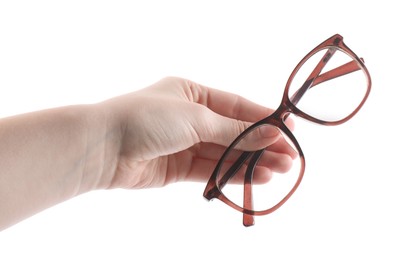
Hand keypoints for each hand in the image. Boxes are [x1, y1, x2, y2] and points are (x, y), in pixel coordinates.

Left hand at [102, 77, 295, 188]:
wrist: (103, 147)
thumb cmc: (147, 118)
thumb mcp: (196, 117)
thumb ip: (234, 130)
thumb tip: (270, 133)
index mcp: (193, 93)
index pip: (236, 106)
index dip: (264, 118)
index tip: (290, 129)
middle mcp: (190, 117)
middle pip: (234, 132)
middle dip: (261, 145)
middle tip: (290, 158)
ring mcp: (185, 143)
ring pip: (225, 153)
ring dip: (251, 162)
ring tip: (279, 171)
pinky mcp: (178, 167)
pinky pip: (211, 169)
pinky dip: (232, 173)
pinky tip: (255, 177)